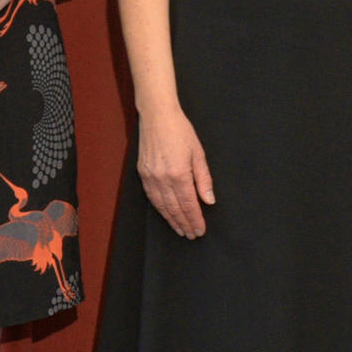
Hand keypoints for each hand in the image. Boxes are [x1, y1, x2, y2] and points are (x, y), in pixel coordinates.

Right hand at [137, 108, 214, 238]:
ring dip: (172, 220)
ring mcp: (150, 177)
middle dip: (184, 223)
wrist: (157, 116)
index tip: (200, 230)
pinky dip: (160, 209)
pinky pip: (152, 197)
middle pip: (174, 208)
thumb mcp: (198, 153)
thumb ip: (204, 179)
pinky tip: (166, 215)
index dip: (195, 219)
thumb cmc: (180, 131)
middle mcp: (162, 178)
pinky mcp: (142, 173)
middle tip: (192, 235)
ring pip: (162, 206)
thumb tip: (209, 200)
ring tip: (181, 230)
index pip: (188, 204)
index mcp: (179, 173)